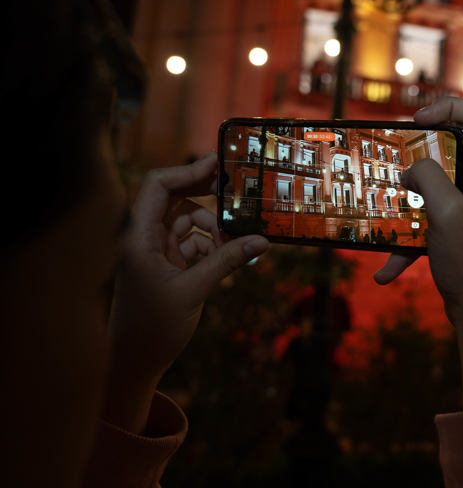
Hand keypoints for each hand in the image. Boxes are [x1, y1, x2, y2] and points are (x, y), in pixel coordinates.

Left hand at [103, 152, 268, 432]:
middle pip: (174, 198)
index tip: (220, 165)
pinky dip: (211, 244)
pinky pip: (191, 242)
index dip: (188, 171)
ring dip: (212, 225)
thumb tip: (262, 241)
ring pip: (186, 220)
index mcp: (138, 237)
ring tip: (236, 240)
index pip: (158, 187)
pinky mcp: (165, 264)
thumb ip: (226, 262)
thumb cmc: (153, 328)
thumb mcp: (193, 291)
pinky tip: (229, 255)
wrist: (134, 362)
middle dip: (206, 194)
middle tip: (238, 190)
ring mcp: (153, 250)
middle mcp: (142, 237)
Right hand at [375, 98, 462, 408]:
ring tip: (382, 211)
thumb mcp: (447, 214)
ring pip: (432, 186)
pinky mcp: (457, 229)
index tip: (416, 120)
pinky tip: (386, 273)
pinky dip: (405, 244)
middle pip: (451, 147)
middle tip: (394, 160)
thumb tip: (412, 171)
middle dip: (417, 155)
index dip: (448, 105)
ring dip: (405, 202)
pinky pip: (426, 224)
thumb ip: (428, 179)